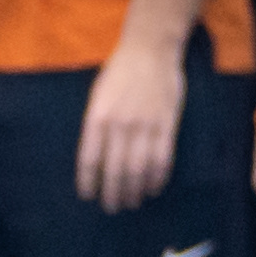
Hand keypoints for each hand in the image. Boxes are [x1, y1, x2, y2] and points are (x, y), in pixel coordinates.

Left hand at [75, 39, 184, 211]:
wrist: (151, 49)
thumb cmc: (119, 71)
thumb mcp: (97, 95)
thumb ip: (96, 125)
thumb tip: (97, 158)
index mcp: (97, 116)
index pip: (89, 159)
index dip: (88, 181)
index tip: (88, 195)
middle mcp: (120, 124)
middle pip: (115, 170)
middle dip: (113, 193)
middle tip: (112, 207)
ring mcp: (145, 125)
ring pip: (139, 169)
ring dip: (135, 190)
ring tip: (132, 202)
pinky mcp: (167, 124)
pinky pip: (162, 158)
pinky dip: (157, 177)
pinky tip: (153, 187)